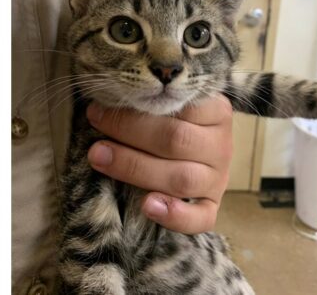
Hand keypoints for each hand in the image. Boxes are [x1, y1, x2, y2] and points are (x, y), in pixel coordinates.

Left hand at [85, 96, 232, 233]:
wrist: (198, 156)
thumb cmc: (174, 126)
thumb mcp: (172, 107)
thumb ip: (153, 101)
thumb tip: (107, 97)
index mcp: (216, 112)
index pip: (179, 106)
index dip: (136, 108)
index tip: (100, 108)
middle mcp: (221, 145)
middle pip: (176, 140)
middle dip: (129, 133)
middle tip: (95, 127)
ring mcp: (218, 179)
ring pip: (182, 178)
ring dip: (136, 169)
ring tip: (100, 158)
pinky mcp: (212, 207)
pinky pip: (200, 218)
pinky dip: (175, 215)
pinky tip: (148, 206)